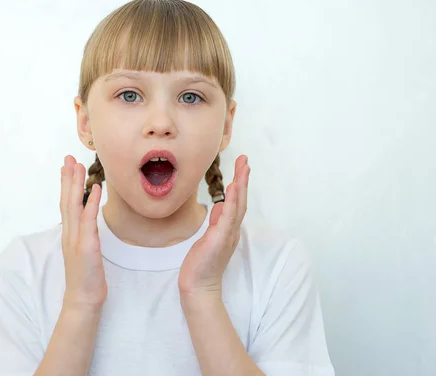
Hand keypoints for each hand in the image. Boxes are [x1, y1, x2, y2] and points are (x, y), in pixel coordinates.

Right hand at [60, 155, 106, 310]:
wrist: (83, 300)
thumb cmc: (86, 277)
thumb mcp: (84, 251)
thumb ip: (84, 234)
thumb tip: (88, 219)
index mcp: (69, 234)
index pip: (66, 204)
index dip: (66, 184)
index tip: (67, 165)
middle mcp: (69, 234)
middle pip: (67, 200)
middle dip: (67, 178)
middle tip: (69, 157)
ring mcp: (76, 240)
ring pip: (74, 207)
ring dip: (76, 185)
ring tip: (78, 166)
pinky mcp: (87, 247)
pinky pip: (89, 222)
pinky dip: (91, 204)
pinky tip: (95, 189)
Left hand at [178, 155, 249, 299]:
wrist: (198, 285)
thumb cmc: (202, 263)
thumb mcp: (208, 238)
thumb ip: (216, 222)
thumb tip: (218, 206)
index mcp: (229, 229)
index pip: (236, 202)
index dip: (240, 184)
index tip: (241, 166)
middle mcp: (232, 230)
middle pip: (241, 200)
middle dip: (243, 179)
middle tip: (245, 159)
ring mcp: (227, 235)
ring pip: (237, 206)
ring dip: (240, 186)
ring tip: (243, 168)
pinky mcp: (220, 239)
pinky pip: (227, 217)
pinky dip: (231, 202)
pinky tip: (232, 188)